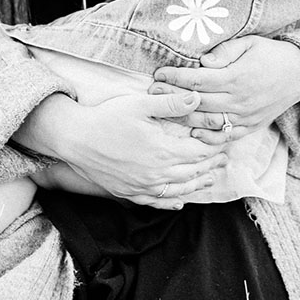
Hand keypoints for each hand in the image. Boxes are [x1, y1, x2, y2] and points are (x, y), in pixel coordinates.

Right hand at [15, 91, 226, 208]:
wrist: (74, 139)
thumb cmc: (106, 118)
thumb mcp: (140, 104)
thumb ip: (171, 103)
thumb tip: (198, 98)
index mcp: (163, 151)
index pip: (199, 152)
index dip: (215, 147)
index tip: (225, 141)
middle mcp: (156, 174)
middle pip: (193, 172)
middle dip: (211, 165)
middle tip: (224, 160)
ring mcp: (143, 186)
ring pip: (179, 190)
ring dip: (198, 184)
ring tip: (210, 178)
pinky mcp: (130, 193)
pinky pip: (157, 201)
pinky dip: (172, 200)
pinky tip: (179, 200)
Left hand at [150, 36, 299, 145]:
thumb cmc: (272, 54)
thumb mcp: (250, 43)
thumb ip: (225, 52)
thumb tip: (202, 62)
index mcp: (237, 77)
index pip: (198, 79)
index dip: (176, 76)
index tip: (158, 72)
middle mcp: (239, 100)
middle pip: (197, 102)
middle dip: (172, 96)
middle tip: (151, 92)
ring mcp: (245, 117)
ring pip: (207, 122)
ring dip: (183, 117)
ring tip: (163, 111)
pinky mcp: (250, 127)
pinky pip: (225, 136)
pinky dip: (207, 137)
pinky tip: (191, 132)